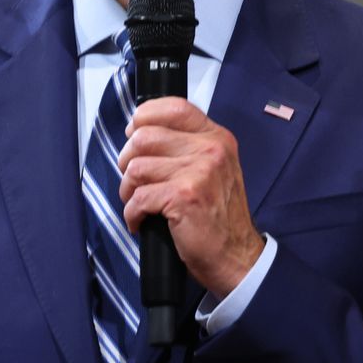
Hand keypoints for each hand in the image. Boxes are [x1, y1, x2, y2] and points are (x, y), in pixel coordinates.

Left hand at [117, 98, 263, 294]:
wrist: (235, 255)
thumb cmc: (216, 214)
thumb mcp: (211, 169)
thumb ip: (185, 146)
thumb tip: (138, 132)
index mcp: (216, 138)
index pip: (174, 107)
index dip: (144, 117)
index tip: (133, 134)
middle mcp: (211, 149)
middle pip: (144, 136)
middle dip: (127, 160)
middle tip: (134, 181)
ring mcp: (199, 172)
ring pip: (136, 167)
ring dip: (128, 190)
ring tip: (139, 203)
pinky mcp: (184, 196)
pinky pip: (138, 197)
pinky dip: (132, 213)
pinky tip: (141, 221)